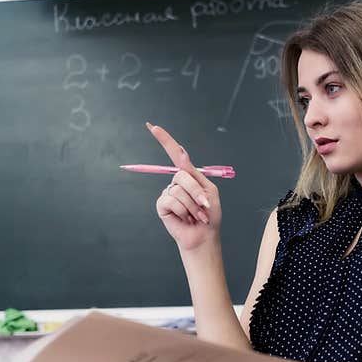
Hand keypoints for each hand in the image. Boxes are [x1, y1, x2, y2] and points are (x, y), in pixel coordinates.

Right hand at [147, 122, 221, 250]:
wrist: (204, 235)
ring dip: (192, 206)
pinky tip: (185, 218)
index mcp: (189, 176)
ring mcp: (168, 193)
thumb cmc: (210, 214)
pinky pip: (170, 200)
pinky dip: (182, 211)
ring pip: (178, 190)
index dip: (165, 140)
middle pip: (181, 175)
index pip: (175, 155)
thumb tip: (182, 153)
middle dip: (196, 192)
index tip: (152, 126)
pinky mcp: (162, 205)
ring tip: (195, 216)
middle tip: (204, 207)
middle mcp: (176, 182)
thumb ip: (194, 174)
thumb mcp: (208, 190)